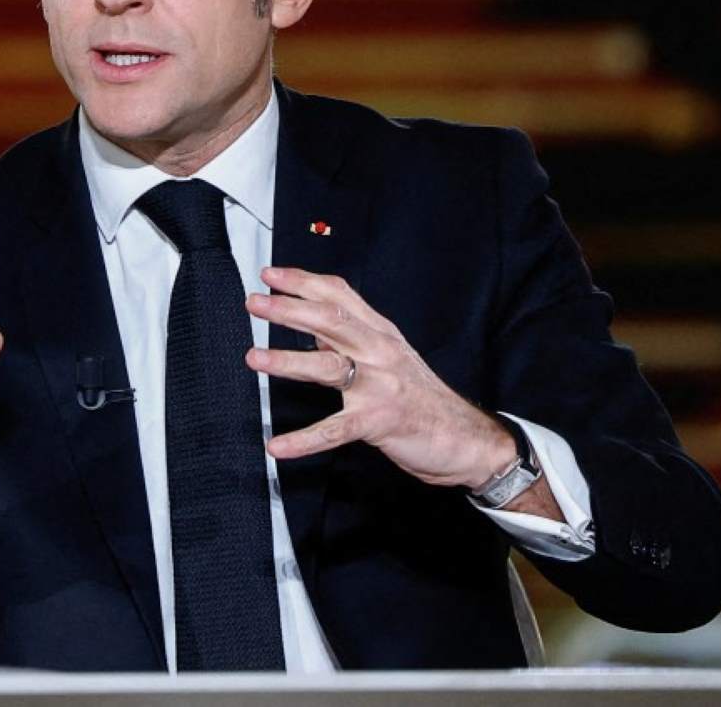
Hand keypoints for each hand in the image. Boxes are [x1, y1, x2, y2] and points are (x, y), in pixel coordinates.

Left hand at [245, 267, 516, 491]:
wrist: (466, 438)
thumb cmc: (420, 394)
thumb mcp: (388, 353)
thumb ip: (350, 334)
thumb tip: (307, 315)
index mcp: (380, 332)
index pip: (338, 295)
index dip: (302, 282)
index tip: (270, 275)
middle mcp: (379, 352)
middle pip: (331, 321)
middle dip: (289, 310)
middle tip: (254, 303)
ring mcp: (380, 387)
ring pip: (329, 367)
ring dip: (288, 361)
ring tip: (254, 358)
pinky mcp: (379, 423)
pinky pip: (335, 430)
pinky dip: (304, 440)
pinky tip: (278, 446)